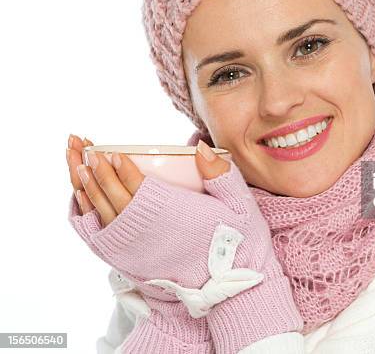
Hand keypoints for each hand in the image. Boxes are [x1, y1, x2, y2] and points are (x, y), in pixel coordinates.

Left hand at [67, 138, 301, 352]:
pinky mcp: (129, 261)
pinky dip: (87, 213)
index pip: (137, 186)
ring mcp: (135, 249)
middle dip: (92, 168)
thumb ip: (221, 174)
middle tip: (78, 144)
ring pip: (100, 212)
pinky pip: (99, 234)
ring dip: (84, 186)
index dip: (120, 168)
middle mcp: (147, 233)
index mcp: (172, 215)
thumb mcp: (240, 206)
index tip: (109, 151)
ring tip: (75, 163)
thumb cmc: (238, 245)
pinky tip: (81, 196)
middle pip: (110, 195)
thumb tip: (200, 147)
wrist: (231, 290)